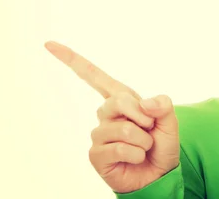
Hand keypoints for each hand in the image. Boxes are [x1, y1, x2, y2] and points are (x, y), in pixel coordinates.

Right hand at [44, 41, 179, 193]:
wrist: (159, 174)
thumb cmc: (161, 144)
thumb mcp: (170, 121)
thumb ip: (163, 105)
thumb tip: (145, 103)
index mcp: (121, 99)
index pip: (93, 75)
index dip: (71, 59)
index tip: (48, 44)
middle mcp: (105, 114)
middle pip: (117, 101)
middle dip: (142, 115)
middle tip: (150, 128)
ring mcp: (99, 134)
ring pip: (122, 128)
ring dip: (142, 139)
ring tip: (143, 147)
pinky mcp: (96, 155)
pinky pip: (118, 149)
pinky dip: (135, 153)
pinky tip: (135, 158)